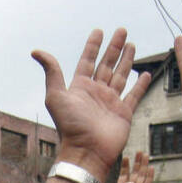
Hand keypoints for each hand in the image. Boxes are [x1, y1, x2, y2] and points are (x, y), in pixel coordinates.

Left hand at [32, 28, 151, 181]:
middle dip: (114, 48)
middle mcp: (96, 93)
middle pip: (107, 64)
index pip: (87, 61)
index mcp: (80, 87)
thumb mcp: (55, 96)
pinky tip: (145, 74)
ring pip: (121, 76)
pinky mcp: (124, 113)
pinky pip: (134, 95)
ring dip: (127, 60)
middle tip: (122, 30)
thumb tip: (36, 51)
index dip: (93, 46)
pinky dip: (140, 85)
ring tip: (132, 45)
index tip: (99, 31)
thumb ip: (51, 72)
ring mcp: (110, 102)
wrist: (87, 151)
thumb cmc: (69, 127)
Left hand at [99, 152, 154, 182]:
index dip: (125, 167)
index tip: (125, 156)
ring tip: (145, 155)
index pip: (124, 176)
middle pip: (135, 174)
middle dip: (137, 163)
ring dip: (144, 166)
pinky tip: (151, 167)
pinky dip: (149, 177)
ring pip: (142, 177)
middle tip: (139, 152)